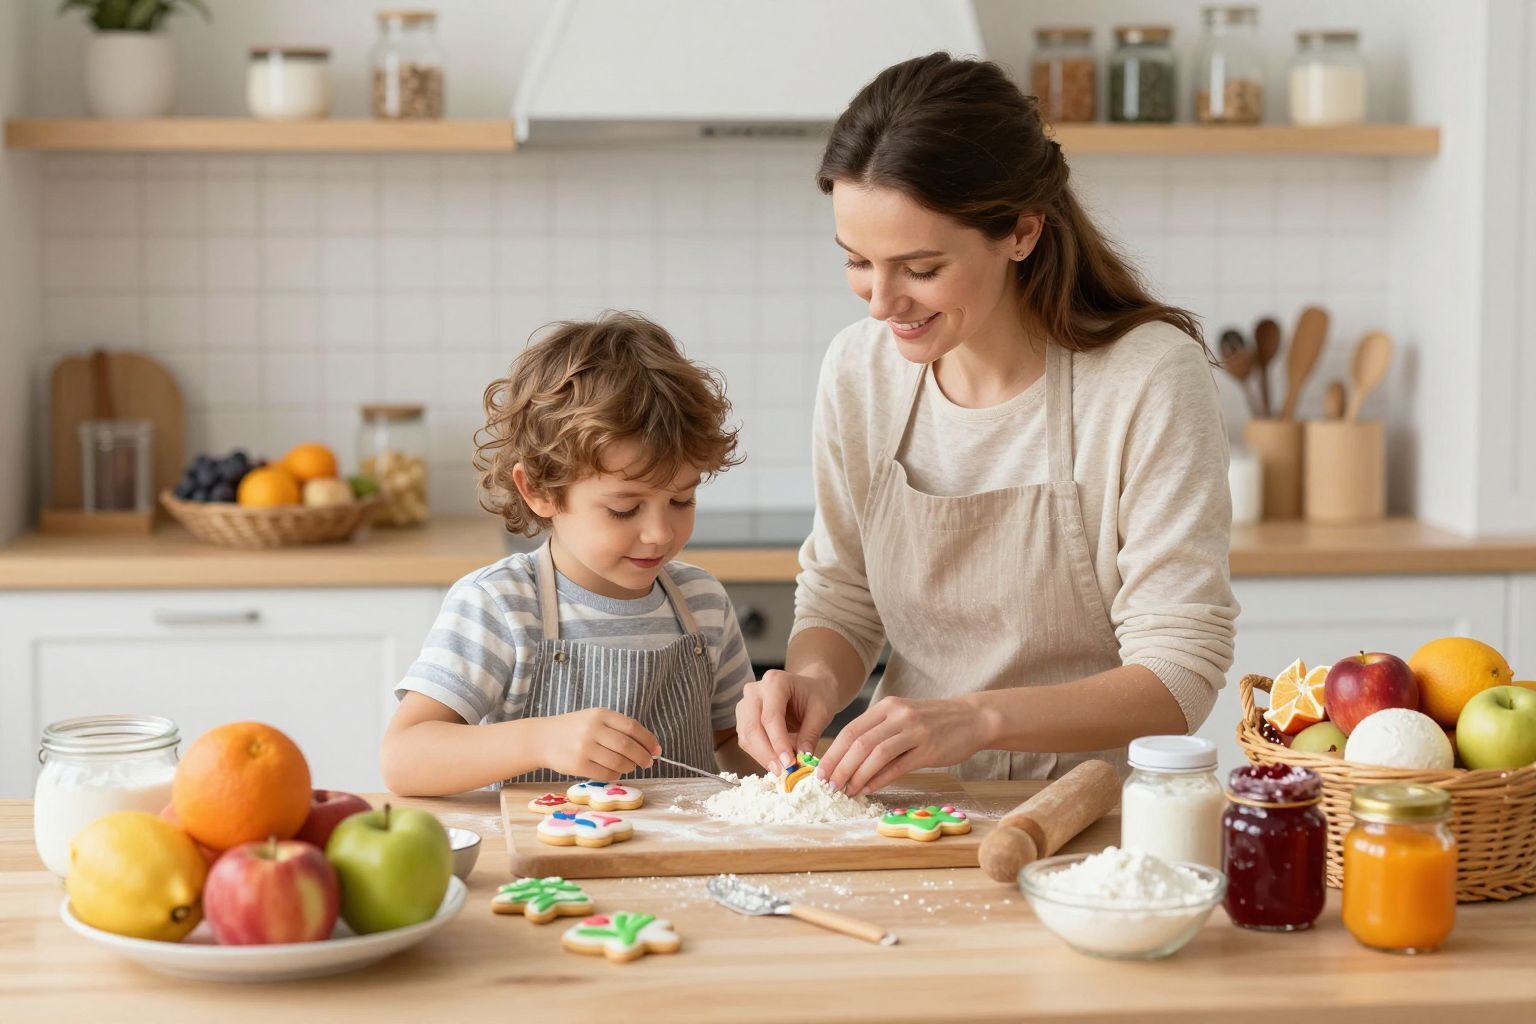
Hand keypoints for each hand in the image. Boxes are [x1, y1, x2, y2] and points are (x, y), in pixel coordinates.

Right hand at [536, 709, 659, 778]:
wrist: (542, 738)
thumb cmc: (574, 729)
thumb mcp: (594, 719)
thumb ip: (618, 729)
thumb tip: (649, 747)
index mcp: (600, 714)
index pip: (632, 727)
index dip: (648, 740)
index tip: (657, 750)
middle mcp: (593, 729)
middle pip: (627, 746)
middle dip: (643, 756)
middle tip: (648, 762)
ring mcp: (584, 747)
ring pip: (618, 762)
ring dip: (630, 766)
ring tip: (631, 766)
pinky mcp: (578, 764)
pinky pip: (606, 773)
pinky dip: (616, 774)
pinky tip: (616, 771)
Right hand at [735, 669, 839, 772]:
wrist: (811, 688)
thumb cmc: (817, 697)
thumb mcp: (821, 712)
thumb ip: (810, 734)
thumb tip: (802, 759)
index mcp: (775, 682)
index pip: (771, 716)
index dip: (778, 742)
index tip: (789, 763)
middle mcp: (755, 690)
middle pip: (752, 726)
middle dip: (766, 753)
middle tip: (782, 771)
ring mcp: (746, 703)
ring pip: (745, 735)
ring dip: (761, 756)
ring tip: (780, 770)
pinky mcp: (744, 717)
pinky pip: (746, 740)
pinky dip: (759, 754)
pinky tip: (774, 762)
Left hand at [816, 696, 985, 795]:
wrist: (973, 718)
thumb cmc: (934, 722)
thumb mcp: (903, 719)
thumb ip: (879, 734)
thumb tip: (849, 761)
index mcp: (887, 706)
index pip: (851, 730)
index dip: (832, 753)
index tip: (820, 772)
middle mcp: (898, 715)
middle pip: (859, 742)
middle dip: (839, 766)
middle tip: (827, 785)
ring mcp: (914, 731)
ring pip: (876, 754)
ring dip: (856, 775)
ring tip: (845, 791)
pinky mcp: (929, 749)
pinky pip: (898, 766)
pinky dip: (879, 779)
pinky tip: (868, 789)